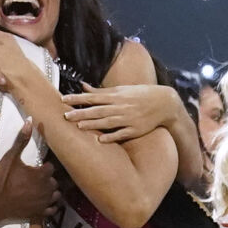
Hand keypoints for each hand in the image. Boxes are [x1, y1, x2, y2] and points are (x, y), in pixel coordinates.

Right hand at [0, 120, 59, 224]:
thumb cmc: (2, 180)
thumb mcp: (10, 158)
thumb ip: (21, 141)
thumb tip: (29, 121)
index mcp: (43, 174)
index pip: (51, 167)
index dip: (43, 167)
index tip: (35, 168)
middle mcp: (48, 188)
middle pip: (54, 181)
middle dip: (46, 179)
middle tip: (34, 179)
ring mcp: (45, 202)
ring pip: (55, 195)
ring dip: (50, 192)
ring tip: (39, 190)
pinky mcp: (40, 213)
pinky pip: (52, 209)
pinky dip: (50, 206)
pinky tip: (42, 202)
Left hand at [61, 83, 184, 143]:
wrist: (164, 103)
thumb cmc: (139, 95)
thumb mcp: (121, 90)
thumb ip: (101, 91)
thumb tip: (82, 86)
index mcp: (115, 96)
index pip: (92, 97)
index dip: (77, 99)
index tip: (63, 100)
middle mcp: (120, 107)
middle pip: (97, 110)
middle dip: (81, 113)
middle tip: (65, 116)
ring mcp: (128, 119)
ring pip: (107, 122)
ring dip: (93, 124)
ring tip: (79, 127)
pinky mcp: (135, 130)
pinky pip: (122, 134)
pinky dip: (112, 137)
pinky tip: (101, 140)